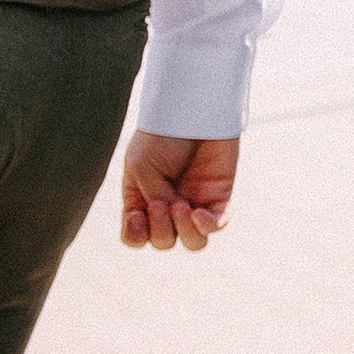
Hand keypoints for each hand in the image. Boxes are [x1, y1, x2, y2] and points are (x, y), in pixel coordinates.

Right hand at [119, 132, 237, 254]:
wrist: (191, 112)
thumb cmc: (161, 135)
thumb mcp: (143, 168)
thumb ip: (153, 197)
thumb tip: (172, 217)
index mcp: (142, 200)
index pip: (136, 236)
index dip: (134, 236)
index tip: (136, 217)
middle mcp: (167, 206)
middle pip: (163, 242)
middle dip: (160, 228)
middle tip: (162, 201)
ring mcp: (194, 203)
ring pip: (192, 242)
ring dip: (183, 231)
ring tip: (181, 206)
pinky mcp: (219, 197)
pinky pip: (215, 225)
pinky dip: (206, 226)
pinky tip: (197, 213)